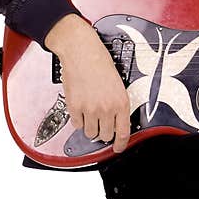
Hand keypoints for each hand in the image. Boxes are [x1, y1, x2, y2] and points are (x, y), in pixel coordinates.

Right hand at [45, 13, 131, 152]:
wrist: (82, 51)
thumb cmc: (100, 62)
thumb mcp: (118, 83)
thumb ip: (117, 104)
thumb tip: (115, 121)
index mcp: (121, 101)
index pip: (123, 132)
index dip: (120, 144)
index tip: (118, 147)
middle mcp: (106, 108)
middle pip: (105, 135)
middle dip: (103, 132)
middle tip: (101, 123)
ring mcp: (90, 109)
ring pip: (90, 132)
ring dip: (90, 125)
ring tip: (90, 112)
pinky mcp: (75, 107)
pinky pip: (77, 124)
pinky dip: (78, 119)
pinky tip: (81, 107)